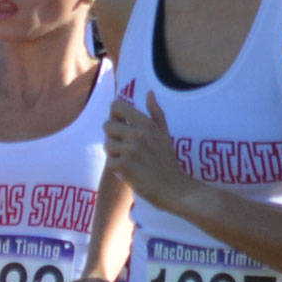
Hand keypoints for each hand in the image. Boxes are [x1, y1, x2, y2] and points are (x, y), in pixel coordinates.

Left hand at [103, 92, 191, 208]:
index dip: (114, 115)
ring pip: (106, 145)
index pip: (116, 105)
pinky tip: (130, 172)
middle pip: (107, 125)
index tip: (121, 126)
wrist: (175, 189)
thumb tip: (149, 92)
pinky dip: (117, 169)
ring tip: (131, 162)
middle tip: (127, 149)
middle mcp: (139, 133)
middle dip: (113, 138)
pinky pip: (109, 162)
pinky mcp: (124, 166)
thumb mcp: (164, 133)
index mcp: (147, 123)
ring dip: (115, 155)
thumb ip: (155, 112)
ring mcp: (131, 149)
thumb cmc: (167, 161)